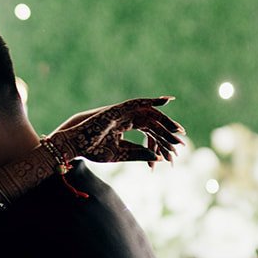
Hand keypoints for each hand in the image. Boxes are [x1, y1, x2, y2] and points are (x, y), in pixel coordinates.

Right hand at [48, 96, 183, 166]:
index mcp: (125, 127)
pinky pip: (138, 102)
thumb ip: (139, 154)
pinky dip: (151, 100)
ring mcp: (122, 112)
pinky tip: (165, 101)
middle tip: (182, 140)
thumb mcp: (121, 154)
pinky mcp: (117, 109)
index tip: (174, 151)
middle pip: (152, 122)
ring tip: (178, 129)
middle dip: (167, 130)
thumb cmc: (93, 150)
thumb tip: (159, 158)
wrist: (75, 145)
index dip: (161, 139)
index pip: (148, 131)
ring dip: (165, 119)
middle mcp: (126, 118)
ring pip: (148, 113)